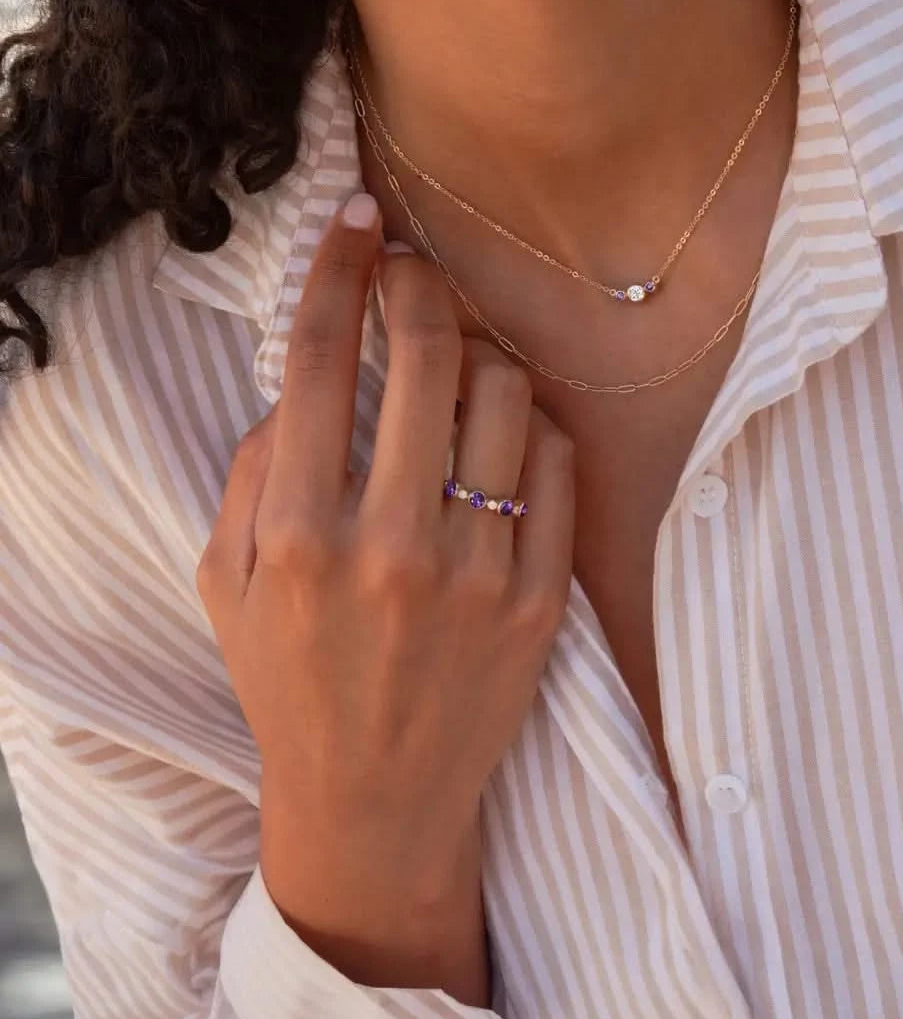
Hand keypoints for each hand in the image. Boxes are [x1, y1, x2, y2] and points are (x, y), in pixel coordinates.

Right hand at [196, 193, 575, 989]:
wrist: (378, 797)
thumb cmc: (292, 681)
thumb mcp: (230, 583)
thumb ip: (252, 471)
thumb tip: (305, 379)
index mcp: (301, 534)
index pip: (321, 360)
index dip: (340, 268)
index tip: (359, 220)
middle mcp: (392, 545)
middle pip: (426, 356)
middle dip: (420, 287)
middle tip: (414, 276)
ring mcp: (478, 572)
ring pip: (505, 394)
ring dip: (481, 353)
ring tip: (460, 366)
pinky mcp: (540, 598)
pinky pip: (555, 463)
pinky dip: (530, 424)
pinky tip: (502, 433)